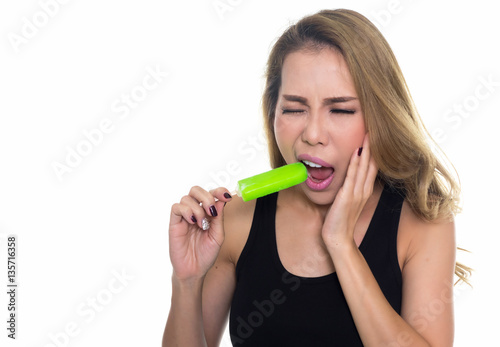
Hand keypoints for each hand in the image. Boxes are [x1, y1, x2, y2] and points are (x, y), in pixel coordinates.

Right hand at [168, 186, 231, 280]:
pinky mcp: (175, 223)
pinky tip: (192, 222)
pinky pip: (176, 207)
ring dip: (197, 209)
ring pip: (187, 198)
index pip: (211, 194)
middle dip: (206, 197)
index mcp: (207, 213)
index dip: (218, 191)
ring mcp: (184, 217)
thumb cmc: (206, 254)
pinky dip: (186, 211)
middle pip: (196, 190)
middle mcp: (195, 212)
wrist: (194, 271)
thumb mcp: (218, 236)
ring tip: (201, 224)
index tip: (226, 196)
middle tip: (211, 211)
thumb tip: (222, 200)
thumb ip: (219, 218)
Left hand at [322, 133, 377, 248]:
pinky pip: (352, 176)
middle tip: (374, 129)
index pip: (371, 167)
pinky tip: (356, 152)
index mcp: (364, 190)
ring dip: (366, 150)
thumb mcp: (347, 201)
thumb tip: (345, 178)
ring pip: (364, 167)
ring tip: (368, 134)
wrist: (339, 238)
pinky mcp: (347, 197)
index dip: (373, 151)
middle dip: (373, 146)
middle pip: (371, 164)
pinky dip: (355, 164)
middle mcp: (363, 190)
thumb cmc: (340, 220)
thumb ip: (348, 189)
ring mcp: (357, 193)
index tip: (373, 136)